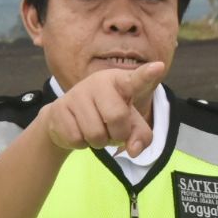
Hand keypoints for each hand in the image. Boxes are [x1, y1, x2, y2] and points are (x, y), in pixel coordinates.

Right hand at [43, 62, 164, 156]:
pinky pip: (77, 139)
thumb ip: (140, 135)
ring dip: (98, 142)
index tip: (158, 67)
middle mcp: (98, 82)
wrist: (65, 118)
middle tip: (111, 131)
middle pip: (117, 118)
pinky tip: (78, 131)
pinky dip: (81, 143)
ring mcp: (77, 94)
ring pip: (96, 134)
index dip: (147, 75)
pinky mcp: (59, 109)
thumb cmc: (104, 115)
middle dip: (117, 134)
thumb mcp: (128, 123)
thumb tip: (133, 150)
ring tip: (94, 130)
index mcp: (120, 82)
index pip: (136, 79)